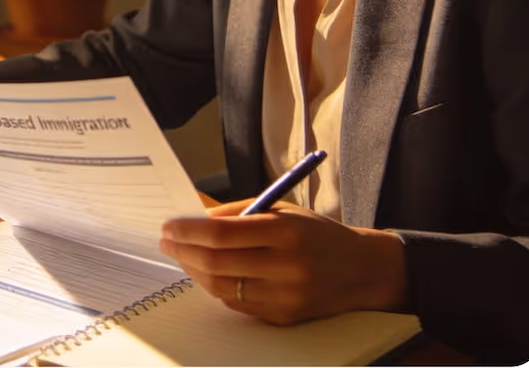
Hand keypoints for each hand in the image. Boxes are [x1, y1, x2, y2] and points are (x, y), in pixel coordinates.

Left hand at [160, 199, 406, 324]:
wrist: (362, 270)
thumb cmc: (316, 233)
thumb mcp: (281, 209)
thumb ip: (237, 212)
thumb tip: (193, 214)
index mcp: (286, 231)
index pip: (223, 233)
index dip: (189, 230)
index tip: (169, 225)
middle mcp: (287, 267)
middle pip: (218, 263)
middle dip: (184, 250)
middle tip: (167, 240)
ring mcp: (286, 297)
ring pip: (222, 288)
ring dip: (194, 270)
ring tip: (182, 254)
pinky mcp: (284, 318)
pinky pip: (236, 304)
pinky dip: (215, 287)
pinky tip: (207, 272)